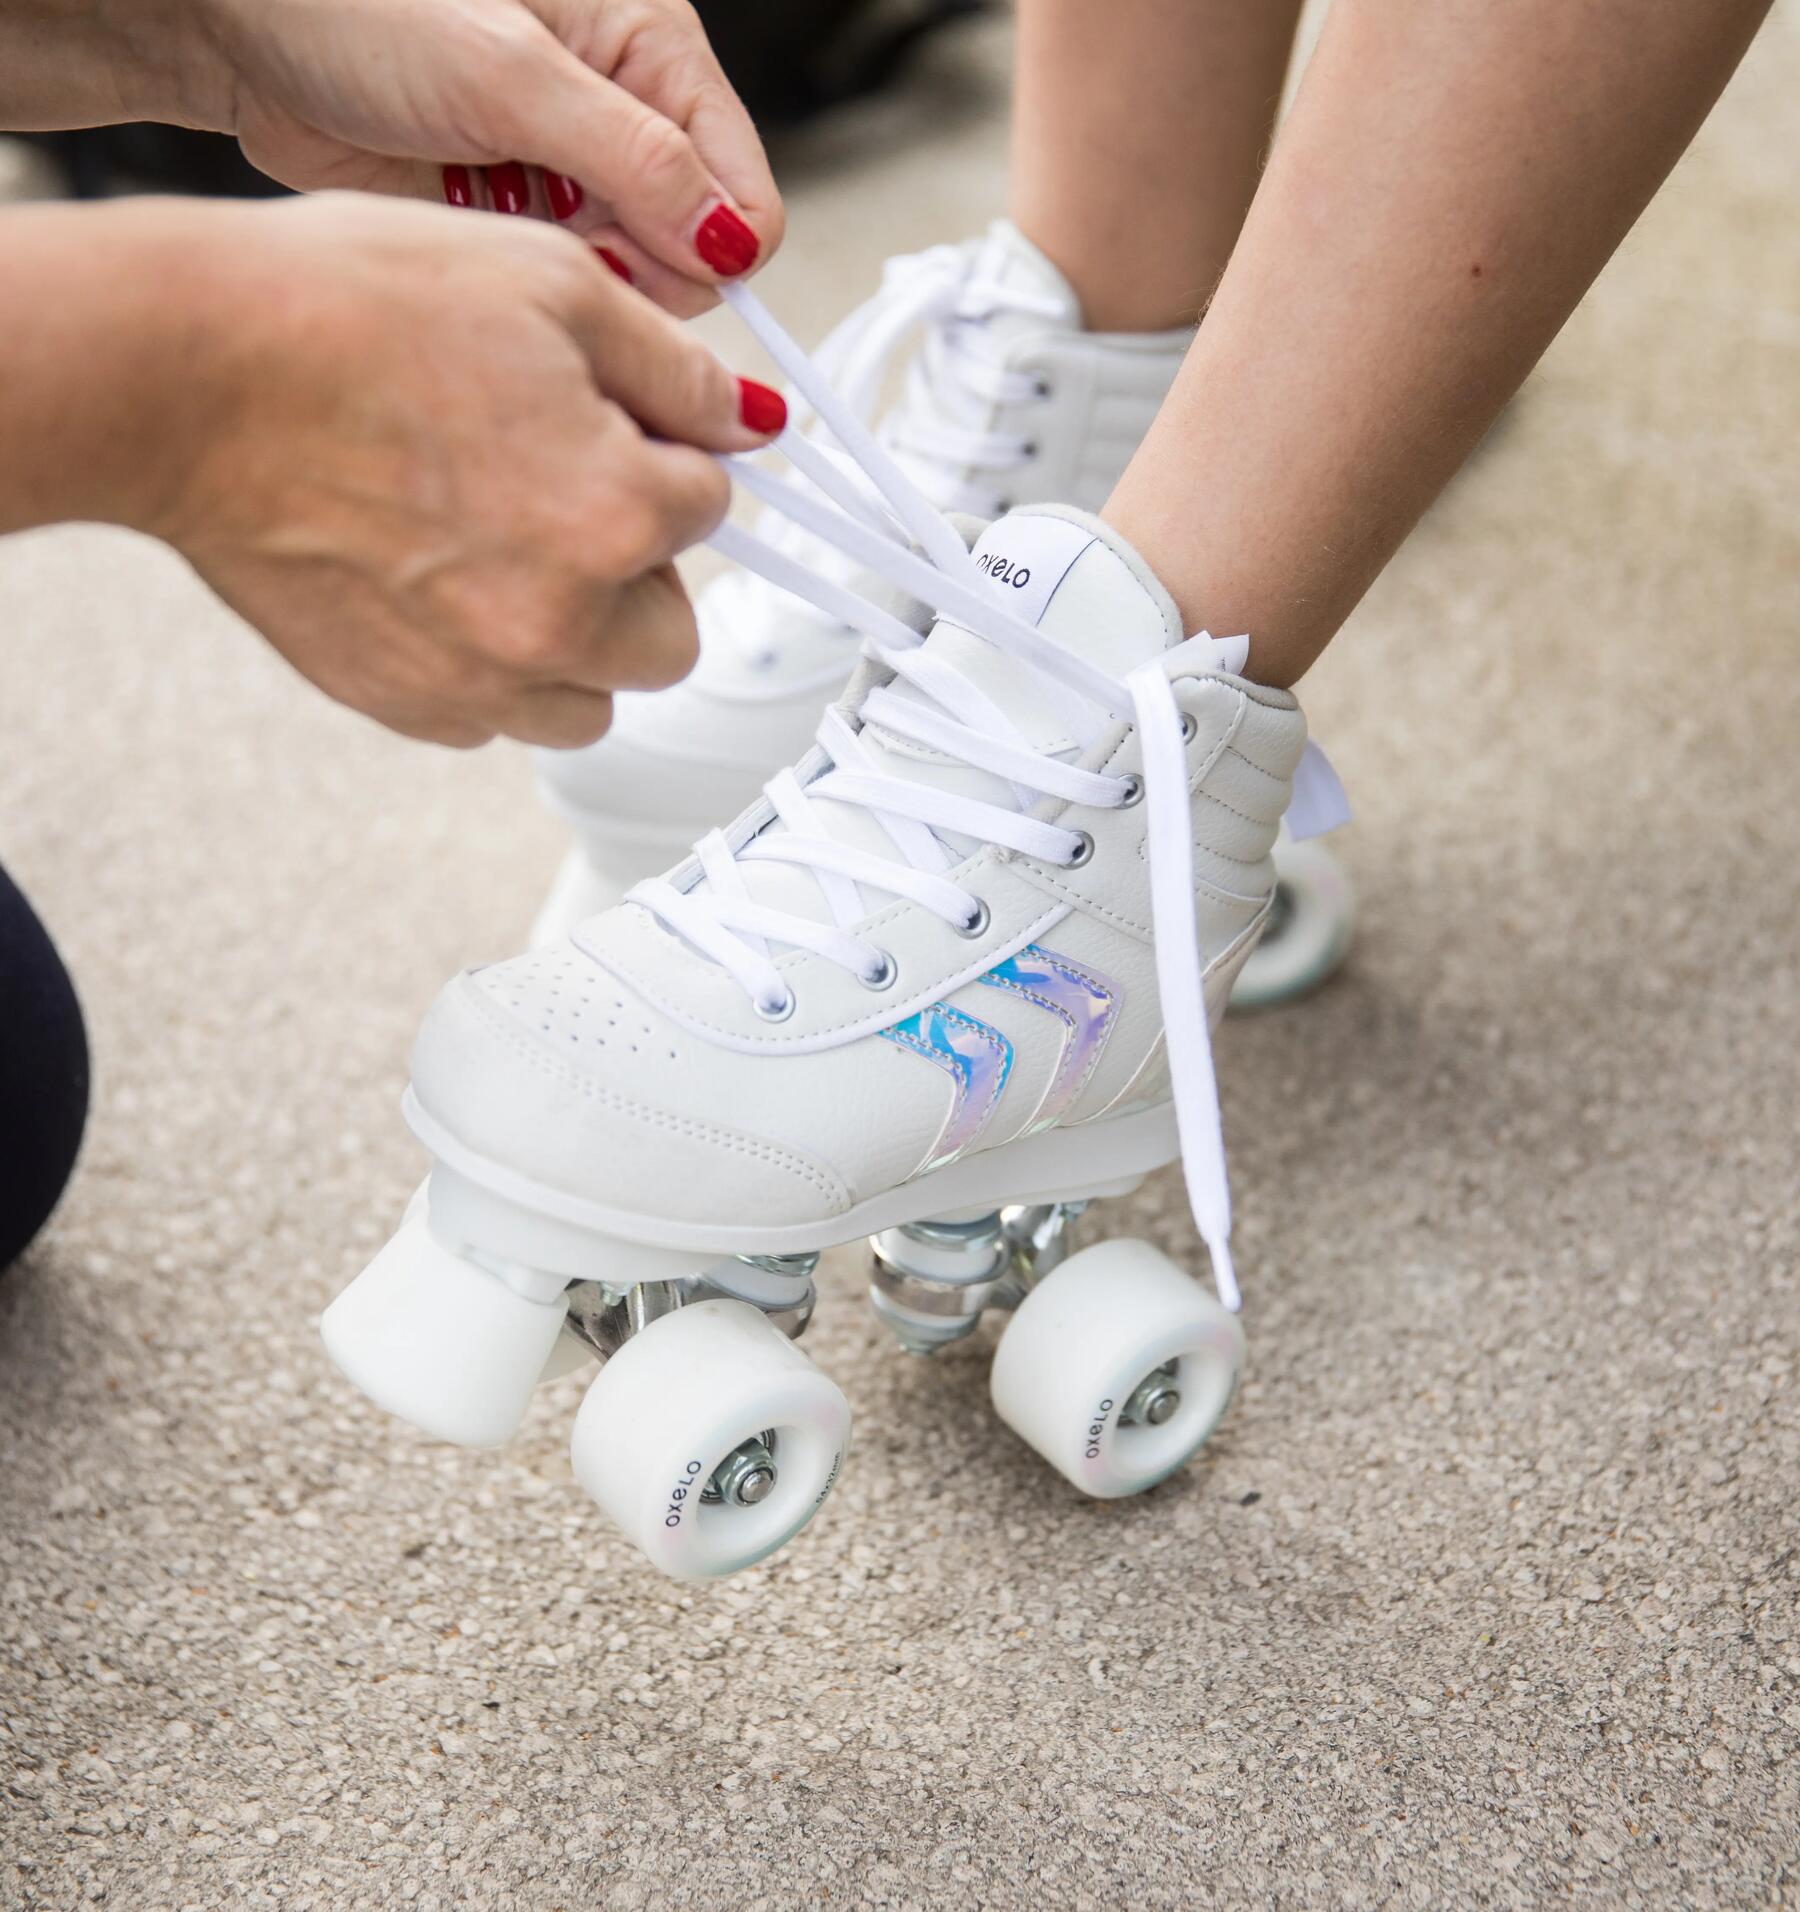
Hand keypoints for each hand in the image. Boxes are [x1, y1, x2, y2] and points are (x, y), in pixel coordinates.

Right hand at [134, 194, 783, 746]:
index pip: (711, 509)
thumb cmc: (351, 311)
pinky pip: (494, 718)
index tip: (612, 429)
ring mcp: (480, 679)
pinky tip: (437, 582)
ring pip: (589, 702)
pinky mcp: (406, 706)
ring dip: (577, 641)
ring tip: (502, 549)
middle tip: (569, 498)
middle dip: (643, 574)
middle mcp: (561, 622)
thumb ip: (673, 371)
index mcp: (616, 517)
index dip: (665, 457)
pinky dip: (490, 669)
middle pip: (670, 636)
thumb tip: (750, 424)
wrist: (188, 376)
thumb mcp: (551, 287)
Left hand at [202, 0, 783, 312]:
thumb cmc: (355, 1)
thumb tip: (731, 237)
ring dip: (578, 272)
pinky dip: (531, 277)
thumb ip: (634, 159)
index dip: (714, 244)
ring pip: (629, 272)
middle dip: (637, 263)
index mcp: (648, 44)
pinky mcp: (518, 209)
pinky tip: (479, 236)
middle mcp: (622, 108)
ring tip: (501, 220)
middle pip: (692, 244)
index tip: (650, 265)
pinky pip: (563, 279)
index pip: (741, 184)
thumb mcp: (507, 72)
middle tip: (556, 236)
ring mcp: (570, 165)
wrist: (240, 23)